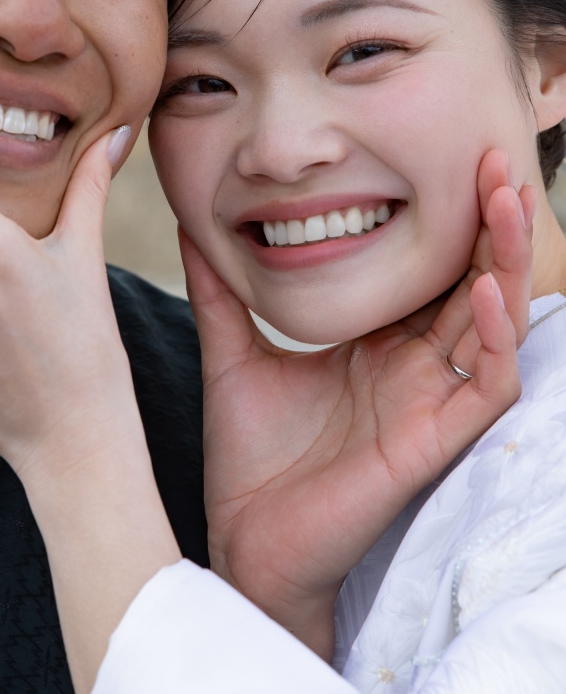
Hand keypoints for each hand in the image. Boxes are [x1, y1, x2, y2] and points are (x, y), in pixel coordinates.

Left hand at [184, 149, 533, 659]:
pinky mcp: (433, 442)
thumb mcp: (233, 353)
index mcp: (377, 342)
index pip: (428, 266)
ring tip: (504, 197)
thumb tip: (188, 225)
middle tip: (491, 155)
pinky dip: (490, 336)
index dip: (446, 214)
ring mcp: (429, 402)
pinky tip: (482, 288)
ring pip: (491, 322)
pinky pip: (483, 384)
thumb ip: (219, 291)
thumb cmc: (251, 458)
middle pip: (471, 280)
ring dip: (504, 260)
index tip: (447, 150)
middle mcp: (414, 366)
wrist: (243, 543)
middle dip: (489, 221)